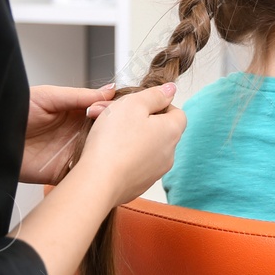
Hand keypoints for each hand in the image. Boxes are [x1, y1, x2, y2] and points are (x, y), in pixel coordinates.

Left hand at [21, 83, 115, 184]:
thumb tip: (109, 90)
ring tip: (114, 149)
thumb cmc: (13, 111)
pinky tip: (97, 166)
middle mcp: (75, 133)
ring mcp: (70, 153)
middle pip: (104, 136)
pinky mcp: (61, 172)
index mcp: (74, 113)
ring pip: (97, 155)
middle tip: (118, 131)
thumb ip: (79, 95)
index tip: (119, 111)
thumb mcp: (49, 96)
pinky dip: (91, 173)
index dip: (113, 112)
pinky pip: (82, 174)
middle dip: (113, 135)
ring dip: (105, 154)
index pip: (103, 113)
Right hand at [74, 83, 185, 206]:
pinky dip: (123, 155)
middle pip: (158, 129)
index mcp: (171, 132)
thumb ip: (155, 94)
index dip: (157, 104)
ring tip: (104, 132)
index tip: (137, 104)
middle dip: (136, 118)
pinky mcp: (140, 184)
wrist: (98, 182)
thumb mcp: (132, 104)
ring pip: (145, 146)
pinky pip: (135, 163)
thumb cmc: (113, 142)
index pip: (176, 112)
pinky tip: (106, 152)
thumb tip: (170, 89)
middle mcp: (168, 154)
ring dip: (128, 136)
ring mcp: (155, 172)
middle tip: (112, 113)